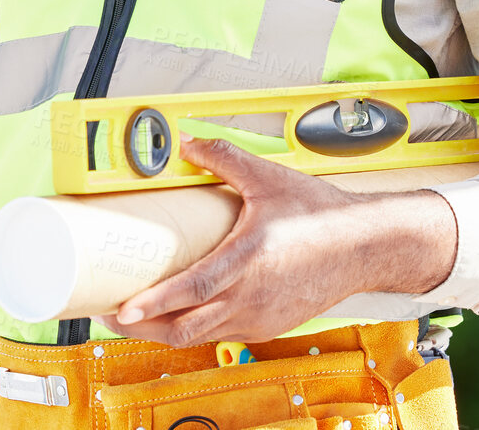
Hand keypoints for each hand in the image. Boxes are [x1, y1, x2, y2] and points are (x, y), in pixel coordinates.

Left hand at [91, 133, 456, 346]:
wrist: (365, 247)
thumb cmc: (321, 216)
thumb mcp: (269, 178)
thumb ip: (225, 158)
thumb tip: (186, 142)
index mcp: (249, 260)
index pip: (193, 290)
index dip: (154, 303)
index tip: (123, 307)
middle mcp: (252, 297)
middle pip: (186, 326)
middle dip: (144, 326)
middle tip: (112, 313)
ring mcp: (260, 317)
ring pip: (201, 336)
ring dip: (166, 331)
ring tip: (137, 317)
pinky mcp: (268, 326)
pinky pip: (222, 336)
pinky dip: (195, 331)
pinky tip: (182, 317)